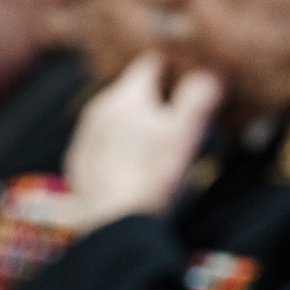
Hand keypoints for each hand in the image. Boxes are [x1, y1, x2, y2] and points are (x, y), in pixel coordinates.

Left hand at [61, 51, 223, 232]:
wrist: (114, 224)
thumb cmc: (153, 175)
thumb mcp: (185, 134)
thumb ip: (198, 99)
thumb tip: (211, 75)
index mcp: (126, 96)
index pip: (150, 65)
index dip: (172, 67)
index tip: (186, 73)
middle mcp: (98, 109)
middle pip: (130, 93)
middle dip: (152, 99)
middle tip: (177, 113)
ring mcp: (85, 138)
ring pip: (113, 119)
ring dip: (133, 125)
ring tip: (154, 144)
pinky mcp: (78, 165)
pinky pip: (101, 147)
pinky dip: (116, 150)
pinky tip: (132, 168)